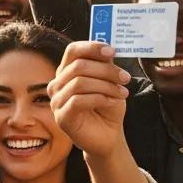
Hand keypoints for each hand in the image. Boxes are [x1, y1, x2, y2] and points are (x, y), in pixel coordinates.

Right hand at [47, 41, 130, 157]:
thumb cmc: (107, 106)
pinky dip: (99, 99)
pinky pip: (78, 101)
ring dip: (106, 86)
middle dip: (106, 70)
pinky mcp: (61, 117)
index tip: (112, 51)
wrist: (108, 135)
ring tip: (123, 93)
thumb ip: (105, 65)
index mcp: (67, 71)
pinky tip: (111, 102)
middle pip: (78, 66)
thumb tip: (109, 47)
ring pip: (79, 83)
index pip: (72, 50)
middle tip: (125, 78)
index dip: (91, 47)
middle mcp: (57, 84)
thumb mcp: (109, 81)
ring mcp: (56, 101)